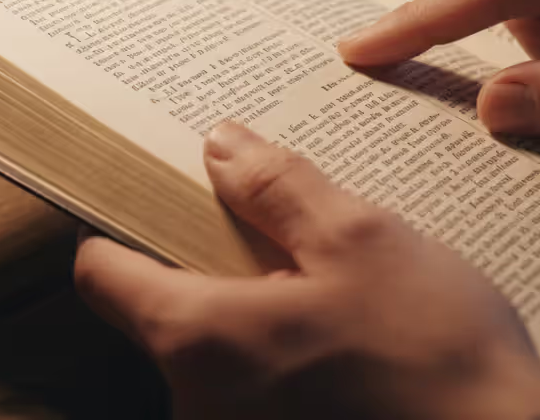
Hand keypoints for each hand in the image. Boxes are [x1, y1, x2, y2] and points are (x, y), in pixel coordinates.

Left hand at [74, 122, 539, 419]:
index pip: (102, 273)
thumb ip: (277, 187)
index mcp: (198, 341)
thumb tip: (220, 145)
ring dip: (259, 312)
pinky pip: (253, 391)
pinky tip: (349, 340)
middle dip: (216, 265)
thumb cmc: (437, 359)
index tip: (153, 194)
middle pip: (165, 310)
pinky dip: (283, 358)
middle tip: (284, 233)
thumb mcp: (360, 241)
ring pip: (216, 352)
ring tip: (335, 289)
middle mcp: (195, 404)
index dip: (120, 224)